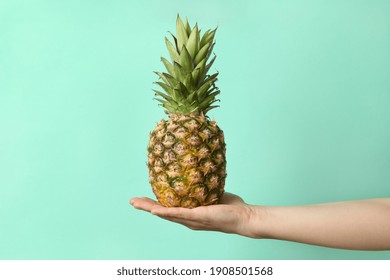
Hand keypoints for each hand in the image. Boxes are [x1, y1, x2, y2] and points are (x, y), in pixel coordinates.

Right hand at [130, 193, 257, 236]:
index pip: (168, 208)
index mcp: (189, 213)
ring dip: (150, 208)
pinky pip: (178, 214)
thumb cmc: (230, 207)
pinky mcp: (197, 217)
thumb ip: (204, 185)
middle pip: (162, 212)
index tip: (143, 198)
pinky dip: (165, 212)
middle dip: (146, 206)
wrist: (242, 217)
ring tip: (137, 204)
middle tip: (132, 201)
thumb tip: (201, 169)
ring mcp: (191, 220)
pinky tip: (155, 210)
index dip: (155, 204)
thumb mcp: (213, 193)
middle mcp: (187, 219)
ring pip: (166, 214)